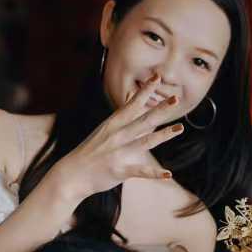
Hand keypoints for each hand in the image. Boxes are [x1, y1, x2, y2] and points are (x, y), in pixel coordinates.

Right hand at [53, 71, 185, 201]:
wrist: (72, 174)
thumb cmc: (91, 153)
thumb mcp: (104, 131)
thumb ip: (122, 118)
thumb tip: (134, 99)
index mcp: (113, 125)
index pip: (132, 104)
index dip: (145, 91)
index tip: (157, 77)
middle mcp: (117, 136)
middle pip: (142, 120)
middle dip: (159, 109)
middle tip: (176, 99)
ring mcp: (118, 152)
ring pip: (144, 142)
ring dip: (163, 135)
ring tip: (179, 128)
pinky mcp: (119, 170)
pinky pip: (139, 171)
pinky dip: (154, 173)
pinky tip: (167, 174)